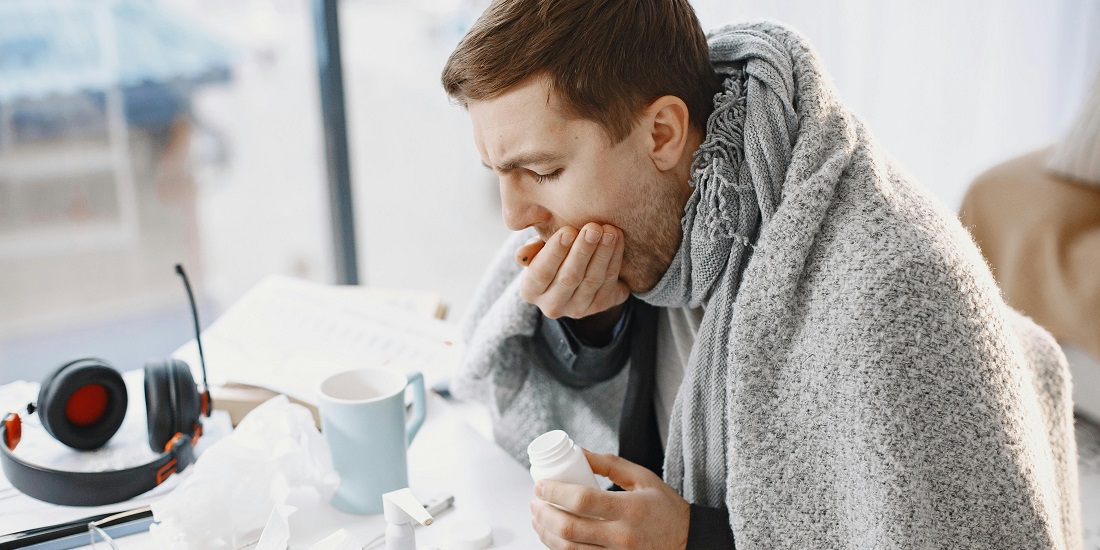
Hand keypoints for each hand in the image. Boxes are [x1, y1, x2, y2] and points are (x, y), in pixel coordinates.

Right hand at [515, 223, 629, 320]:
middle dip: (583, 251)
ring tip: (609, 231)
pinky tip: (617, 239)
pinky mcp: (600, 306)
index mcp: (530, 290)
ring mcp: (578, 309)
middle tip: (593, 228)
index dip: (555, 252)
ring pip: (592, 280)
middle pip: (569, 278)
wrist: (577, 271)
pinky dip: (614, 259)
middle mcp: (552, 306)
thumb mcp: (539, 250)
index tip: (568, 230)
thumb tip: (521, 255)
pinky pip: (609, 282)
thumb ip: (532, 249)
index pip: (541, 272)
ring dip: (602, 254)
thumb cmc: (553, 254)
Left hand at [530, 450, 689, 549]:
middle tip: (535, 502)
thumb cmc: (664, 508)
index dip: (555, 493)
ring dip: (546, 534)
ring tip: (538, 518)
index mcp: (630, 509)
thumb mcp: (643, 478)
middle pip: (569, 529)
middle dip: (544, 514)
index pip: (582, 500)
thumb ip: (610, 464)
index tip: (540, 485)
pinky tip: (553, 536)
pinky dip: (560, 549)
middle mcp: (622, 537)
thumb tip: (578, 452)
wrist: (688, 542)